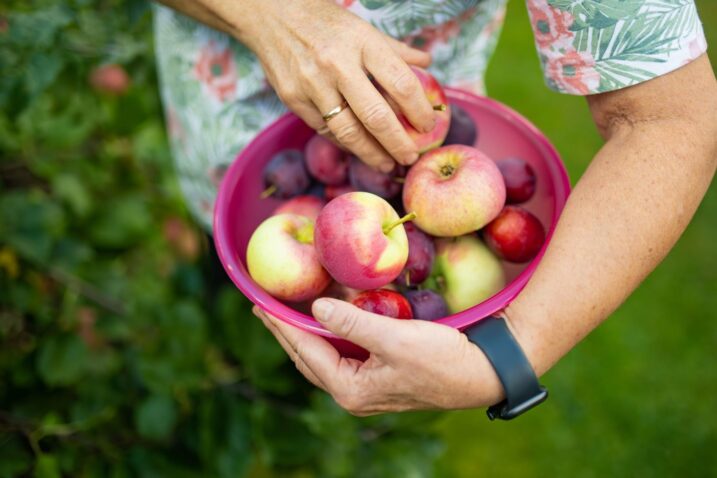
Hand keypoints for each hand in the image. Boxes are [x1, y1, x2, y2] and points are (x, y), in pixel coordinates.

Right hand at [237, 0, 436, 171]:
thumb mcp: (363, 28)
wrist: (270, 14)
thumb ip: (395, 49)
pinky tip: (359, 148)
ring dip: (371, 153)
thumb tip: (427, 63)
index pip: (401, 84)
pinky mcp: (293, 99)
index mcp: (362, 43)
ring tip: (387, 164)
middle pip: (376, 116)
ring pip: (348, 132)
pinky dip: (344, 142)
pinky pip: (325, 129)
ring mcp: (312, 84)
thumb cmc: (324, 21)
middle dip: (397, 144)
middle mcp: (338, 65)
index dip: (419, 111)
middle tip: (410, 158)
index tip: (428, 127)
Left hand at [253, 299, 503, 415]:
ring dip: (306, 334)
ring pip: (324, 357)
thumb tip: (315, 309)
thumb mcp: (394, 338)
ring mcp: (366, 386)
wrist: (482, 373)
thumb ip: (352, 323)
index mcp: (351, 389)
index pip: (305, 350)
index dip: (282, 324)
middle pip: (308, 357)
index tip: (261, 304)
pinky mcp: (379, 376)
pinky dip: (330, 335)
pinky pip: (343, 354)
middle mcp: (353, 392)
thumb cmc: (442, 358)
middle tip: (263, 308)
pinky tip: (325, 320)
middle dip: (285, 331)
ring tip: (285, 313)